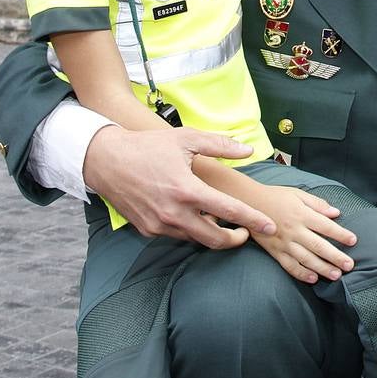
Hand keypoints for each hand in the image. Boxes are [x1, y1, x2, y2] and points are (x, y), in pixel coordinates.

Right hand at [83, 125, 273, 248]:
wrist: (106, 160)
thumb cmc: (147, 146)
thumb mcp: (185, 139)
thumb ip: (219, 145)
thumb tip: (247, 151)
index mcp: (188, 191)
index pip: (230, 212)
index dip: (254, 221)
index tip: (270, 228)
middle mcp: (175, 214)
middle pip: (216, 239)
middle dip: (235, 239)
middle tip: (245, 232)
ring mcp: (159, 225)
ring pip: (196, 239)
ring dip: (212, 234)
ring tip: (219, 221)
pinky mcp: (147, 230)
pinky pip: (176, 235)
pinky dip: (189, 229)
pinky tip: (192, 216)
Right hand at [245, 184, 355, 284]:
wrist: (248, 201)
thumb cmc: (275, 196)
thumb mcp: (297, 194)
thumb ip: (317, 204)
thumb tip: (336, 212)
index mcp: (301, 214)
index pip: (325, 226)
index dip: (340, 234)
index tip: (353, 240)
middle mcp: (294, 230)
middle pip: (318, 245)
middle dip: (335, 256)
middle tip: (350, 265)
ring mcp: (284, 242)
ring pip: (306, 258)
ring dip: (322, 268)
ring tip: (336, 275)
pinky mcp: (275, 251)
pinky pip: (289, 265)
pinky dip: (301, 273)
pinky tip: (313, 278)